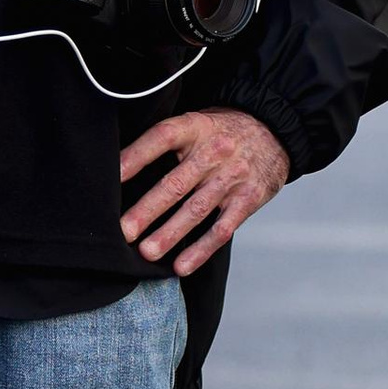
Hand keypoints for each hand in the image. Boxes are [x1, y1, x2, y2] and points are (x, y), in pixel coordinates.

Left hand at [118, 107, 290, 275]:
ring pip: (197, 210)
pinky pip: (222, 229)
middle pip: (177, 183)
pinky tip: (182, 266)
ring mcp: (233, 177)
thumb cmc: (222, 131)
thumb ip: (169, 141)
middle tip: (124, 231)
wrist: (275, 129)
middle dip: (148, 209)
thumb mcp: (197, 122)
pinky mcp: (248, 199)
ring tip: (146, 253)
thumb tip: (120, 170)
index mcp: (196, 127)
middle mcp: (214, 151)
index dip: (136, 156)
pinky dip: (202, 250)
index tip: (112, 177)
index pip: (161, 138)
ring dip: (170, 234)